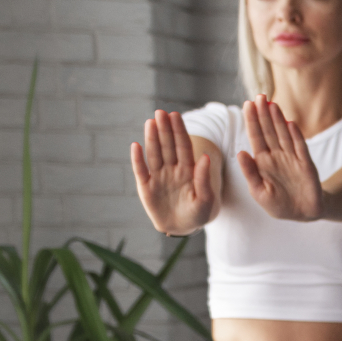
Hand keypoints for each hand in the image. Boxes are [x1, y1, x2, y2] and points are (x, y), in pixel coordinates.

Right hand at [129, 110, 219, 235]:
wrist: (183, 228)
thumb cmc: (199, 213)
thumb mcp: (206, 199)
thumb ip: (204, 179)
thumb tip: (205, 157)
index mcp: (188, 169)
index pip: (183, 146)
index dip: (179, 131)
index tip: (175, 115)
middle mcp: (172, 169)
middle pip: (167, 146)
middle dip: (164, 129)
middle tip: (160, 112)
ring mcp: (158, 176)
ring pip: (154, 154)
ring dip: (152, 139)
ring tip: (150, 122)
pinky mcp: (146, 187)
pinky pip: (140, 171)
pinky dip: (137, 159)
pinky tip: (135, 146)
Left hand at [237, 95, 324, 221]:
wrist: (303, 214)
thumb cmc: (278, 204)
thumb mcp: (259, 192)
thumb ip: (250, 173)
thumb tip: (240, 153)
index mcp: (262, 162)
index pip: (256, 137)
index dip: (252, 121)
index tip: (248, 105)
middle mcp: (277, 156)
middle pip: (269, 131)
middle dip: (264, 114)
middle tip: (260, 96)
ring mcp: (292, 158)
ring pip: (283, 135)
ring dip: (278, 120)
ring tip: (272, 104)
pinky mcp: (306, 165)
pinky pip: (300, 147)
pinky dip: (296, 136)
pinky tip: (290, 124)